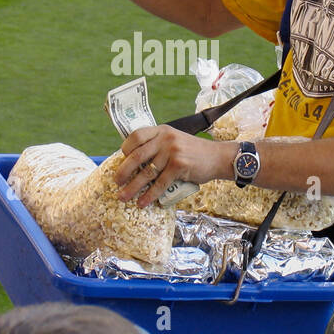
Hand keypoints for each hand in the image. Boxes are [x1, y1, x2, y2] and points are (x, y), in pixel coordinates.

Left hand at [115, 125, 232, 206]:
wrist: (218, 157)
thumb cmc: (194, 152)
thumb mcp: (175, 141)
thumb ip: (158, 146)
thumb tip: (134, 163)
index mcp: (161, 130)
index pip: (136, 136)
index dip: (126, 149)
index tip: (121, 160)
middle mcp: (165, 138)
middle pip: (136, 156)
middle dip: (123, 171)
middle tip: (116, 182)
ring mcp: (172, 151)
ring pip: (146, 173)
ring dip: (132, 187)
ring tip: (123, 197)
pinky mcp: (179, 165)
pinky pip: (160, 183)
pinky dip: (149, 195)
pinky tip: (143, 202)